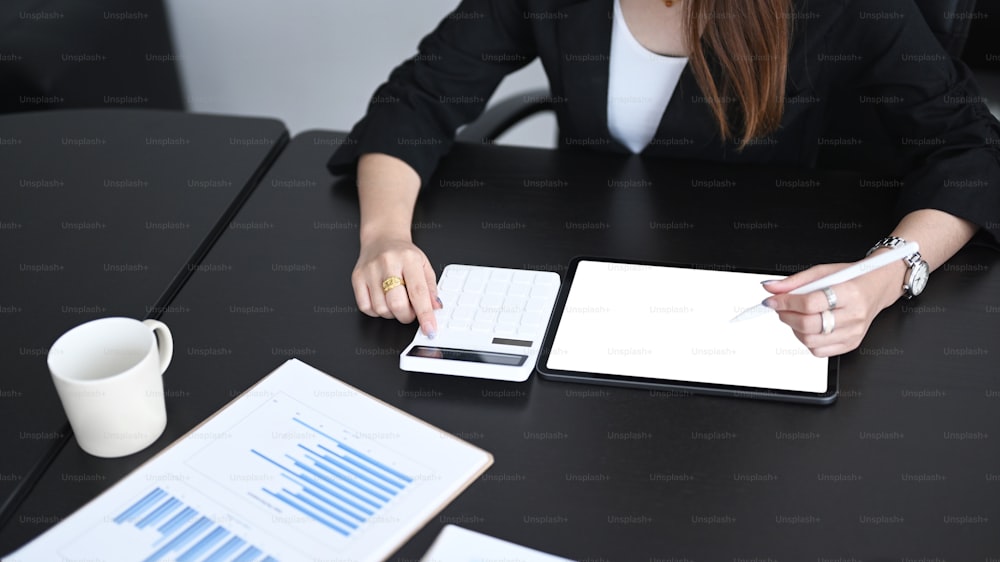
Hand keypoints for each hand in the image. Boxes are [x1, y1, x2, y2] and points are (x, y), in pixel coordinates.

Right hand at [352, 236, 441, 336]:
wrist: (382, 238)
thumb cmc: (404, 254)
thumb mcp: (424, 266)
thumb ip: (431, 288)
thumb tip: (435, 308)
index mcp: (409, 259)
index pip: (418, 292)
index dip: (425, 314)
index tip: (430, 329)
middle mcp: (388, 263)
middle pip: (397, 304)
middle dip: (407, 316)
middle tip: (410, 312)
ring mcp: (370, 270)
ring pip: (381, 309)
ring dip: (392, 314)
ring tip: (396, 301)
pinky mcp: (357, 278)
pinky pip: (366, 307)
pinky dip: (377, 311)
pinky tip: (383, 300)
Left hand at [761, 260, 905, 356]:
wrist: (878, 287)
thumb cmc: (853, 278)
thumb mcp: (823, 272)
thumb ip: (795, 282)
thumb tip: (770, 289)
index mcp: (849, 292)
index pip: (810, 303)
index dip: (785, 302)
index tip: (773, 300)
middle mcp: (854, 315)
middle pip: (809, 325)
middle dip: (786, 316)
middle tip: (781, 308)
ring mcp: (854, 332)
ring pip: (811, 340)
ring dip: (794, 329)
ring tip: (794, 316)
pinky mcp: (852, 343)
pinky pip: (820, 351)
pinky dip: (807, 340)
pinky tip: (807, 327)